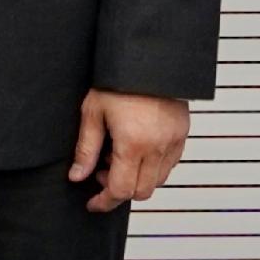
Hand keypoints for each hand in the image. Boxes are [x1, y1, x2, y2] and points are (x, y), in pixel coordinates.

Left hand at [71, 88, 192, 211]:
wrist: (149, 56)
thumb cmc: (118, 79)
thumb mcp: (93, 112)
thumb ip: (86, 149)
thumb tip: (77, 176)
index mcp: (133, 143)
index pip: (121, 190)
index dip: (104, 201)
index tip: (93, 203)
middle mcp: (158, 147)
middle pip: (141, 191)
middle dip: (119, 190)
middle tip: (101, 170)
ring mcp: (174, 141)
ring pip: (158, 181)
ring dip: (137, 178)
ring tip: (118, 154)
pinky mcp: (182, 133)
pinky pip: (170, 164)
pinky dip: (153, 166)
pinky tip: (137, 148)